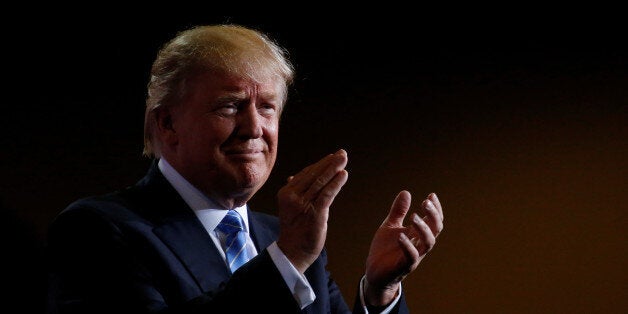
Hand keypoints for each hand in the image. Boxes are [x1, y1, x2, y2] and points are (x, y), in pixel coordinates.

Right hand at [276, 149, 348, 272]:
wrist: (292, 252)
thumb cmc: (294, 230)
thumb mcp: (291, 207)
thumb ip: (295, 191)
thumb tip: (293, 176)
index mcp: (286, 193)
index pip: (305, 174)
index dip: (320, 164)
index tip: (332, 157)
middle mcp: (292, 196)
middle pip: (314, 175)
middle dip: (329, 163)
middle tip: (342, 153)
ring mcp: (302, 205)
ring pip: (321, 182)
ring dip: (334, 168)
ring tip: (344, 159)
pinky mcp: (314, 213)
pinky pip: (327, 194)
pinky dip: (336, 183)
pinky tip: (343, 175)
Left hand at [364, 191, 443, 305]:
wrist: (374, 272)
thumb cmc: (385, 250)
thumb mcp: (390, 226)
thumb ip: (398, 211)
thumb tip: (406, 192)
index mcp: (417, 234)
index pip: (433, 220)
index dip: (435, 208)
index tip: (432, 195)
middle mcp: (419, 244)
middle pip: (435, 229)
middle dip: (433, 215)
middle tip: (425, 202)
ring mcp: (414, 256)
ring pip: (428, 243)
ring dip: (423, 229)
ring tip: (414, 216)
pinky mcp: (403, 266)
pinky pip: (411, 257)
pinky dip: (408, 245)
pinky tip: (401, 235)